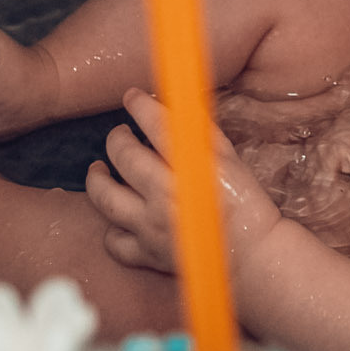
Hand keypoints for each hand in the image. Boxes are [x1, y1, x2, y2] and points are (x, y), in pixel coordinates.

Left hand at [86, 89, 283, 272]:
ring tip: (99, 169)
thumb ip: (201, 133)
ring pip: (106, 198)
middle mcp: (164, 196)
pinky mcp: (148, 253)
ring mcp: (151, 227)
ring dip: (97, 179)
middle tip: (120, 133)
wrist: (252, 253)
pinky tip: (118, 217)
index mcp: (190, 168)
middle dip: (116, 138)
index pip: (156, 125)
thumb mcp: (229, 158)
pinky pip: (114, 242)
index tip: (132, 97)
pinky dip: (111, 228)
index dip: (140, 105)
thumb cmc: (245, 203)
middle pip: (123, 157)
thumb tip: (177, 108)